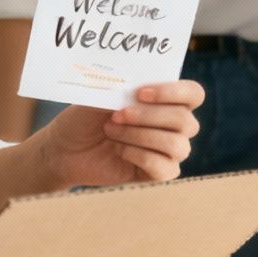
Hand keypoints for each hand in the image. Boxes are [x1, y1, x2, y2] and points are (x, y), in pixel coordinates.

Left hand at [32, 82, 205, 185]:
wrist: (64, 149)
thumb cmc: (85, 118)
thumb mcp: (100, 96)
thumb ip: (123, 88)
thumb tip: (137, 83)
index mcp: (165, 100)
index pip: (193, 94)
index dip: (174, 92)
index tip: (141, 93)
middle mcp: (172, 125)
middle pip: (185, 121)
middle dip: (149, 117)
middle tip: (118, 115)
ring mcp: (166, 150)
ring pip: (178, 146)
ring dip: (142, 136)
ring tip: (112, 131)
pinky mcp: (156, 173)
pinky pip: (166, 168)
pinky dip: (142, 157)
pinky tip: (121, 151)